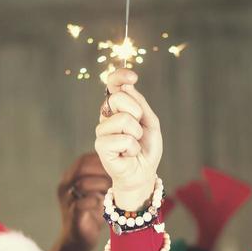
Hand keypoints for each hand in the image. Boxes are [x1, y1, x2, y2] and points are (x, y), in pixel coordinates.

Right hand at [57, 153, 112, 250]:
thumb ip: (103, 179)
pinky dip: (96, 201)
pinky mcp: (71, 214)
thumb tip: (123, 165)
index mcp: (69, 178)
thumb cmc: (90, 214)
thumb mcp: (96, 193)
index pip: (83, 161)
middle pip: (82, 169)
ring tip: (113, 189)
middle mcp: (65, 187)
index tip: (117, 164)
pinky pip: (83, 203)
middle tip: (117, 175)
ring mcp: (67, 200)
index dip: (100, 160)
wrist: (77, 240)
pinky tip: (105, 205)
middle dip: (102, 170)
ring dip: (101, 185)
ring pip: (82, 184)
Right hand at [95, 68, 161, 211]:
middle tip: (139, 129)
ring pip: (123, 119)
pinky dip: (132, 147)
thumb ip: (140, 104)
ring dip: (136, 134)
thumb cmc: (145, 149)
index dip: (119, 76)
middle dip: (136, 111)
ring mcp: (102, 132)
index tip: (133, 76)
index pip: (112, 86)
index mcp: (117, 109)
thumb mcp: (150, 122)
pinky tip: (128, 154)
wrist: (143, 173)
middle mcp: (106, 117)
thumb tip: (127, 86)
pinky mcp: (101, 147)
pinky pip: (123, 138)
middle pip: (118, 97)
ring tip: (134, 145)